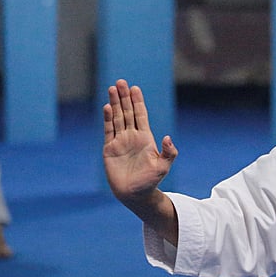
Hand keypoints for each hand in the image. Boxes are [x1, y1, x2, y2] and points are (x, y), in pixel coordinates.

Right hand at [103, 79, 177, 205]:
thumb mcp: (163, 167)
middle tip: (121, 81)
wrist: (135, 195)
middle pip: (127, 112)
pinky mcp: (110, 149)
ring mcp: (120, 141)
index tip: (135, 88)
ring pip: (117, 118)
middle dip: (124, 97)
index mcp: (145, 138)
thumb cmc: (150, 181)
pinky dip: (107, 119)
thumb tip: (168, 137)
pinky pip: (108, 131)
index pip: (141, 115)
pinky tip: (107, 108)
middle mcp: (132, 136)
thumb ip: (168, 152)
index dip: (138, 102)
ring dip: (115, 104)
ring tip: (112, 89)